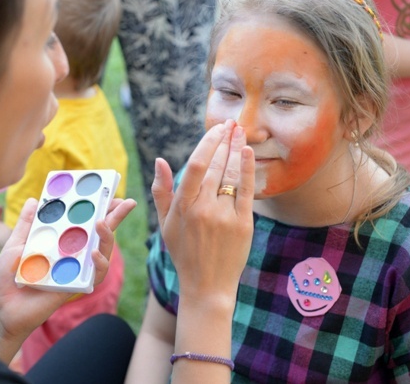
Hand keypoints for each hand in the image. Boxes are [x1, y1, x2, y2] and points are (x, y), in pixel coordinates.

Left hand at [0, 196, 135, 362]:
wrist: (0, 310)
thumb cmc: (5, 280)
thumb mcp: (14, 246)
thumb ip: (26, 225)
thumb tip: (34, 200)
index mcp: (57, 242)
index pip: (82, 222)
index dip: (97, 208)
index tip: (109, 193)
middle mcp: (70, 254)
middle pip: (99, 234)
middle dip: (115, 217)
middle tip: (126, 203)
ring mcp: (75, 270)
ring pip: (102, 253)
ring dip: (108, 237)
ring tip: (103, 223)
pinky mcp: (75, 286)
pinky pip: (94, 276)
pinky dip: (99, 264)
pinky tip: (93, 254)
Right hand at [152, 119, 254, 301]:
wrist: (207, 285)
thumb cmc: (183, 253)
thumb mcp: (165, 223)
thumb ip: (161, 191)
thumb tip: (160, 161)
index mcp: (183, 207)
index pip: (196, 165)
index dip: (208, 143)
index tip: (216, 129)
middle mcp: (203, 209)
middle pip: (216, 166)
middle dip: (224, 141)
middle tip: (231, 123)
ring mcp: (224, 217)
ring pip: (231, 175)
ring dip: (237, 150)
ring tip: (240, 131)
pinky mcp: (243, 224)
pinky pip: (246, 191)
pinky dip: (247, 169)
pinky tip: (248, 152)